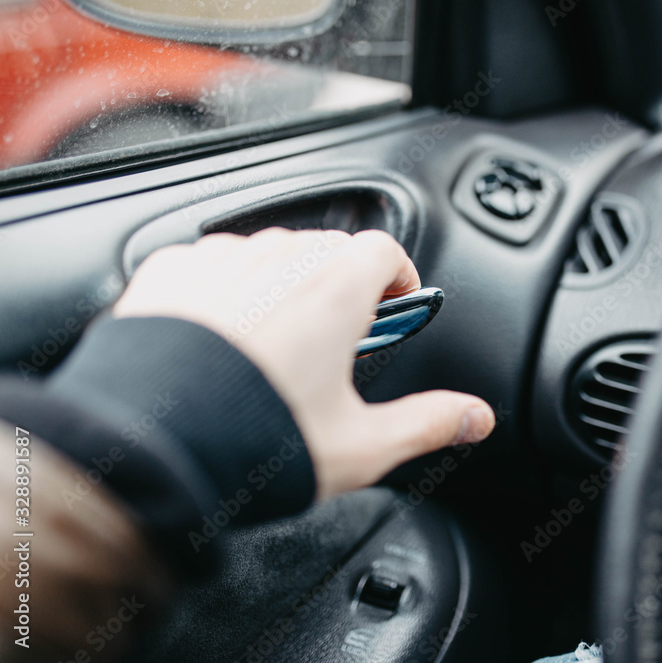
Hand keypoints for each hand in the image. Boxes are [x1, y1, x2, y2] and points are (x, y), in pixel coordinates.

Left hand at [114, 228, 494, 498]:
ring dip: (284, 283)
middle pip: (329, 249)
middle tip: (340, 334)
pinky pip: (210, 263)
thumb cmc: (255, 441)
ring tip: (278, 340)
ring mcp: (219, 262)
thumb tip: (475, 417)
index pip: (385, 250)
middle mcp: (278, 260)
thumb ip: (429, 422)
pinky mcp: (167, 274)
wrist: (149, 449)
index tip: (396, 304)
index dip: (399, 276)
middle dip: (342, 283)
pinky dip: (226, 288)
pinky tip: (220, 336)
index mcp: (334, 289)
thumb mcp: (361, 444)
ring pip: (269, 253)